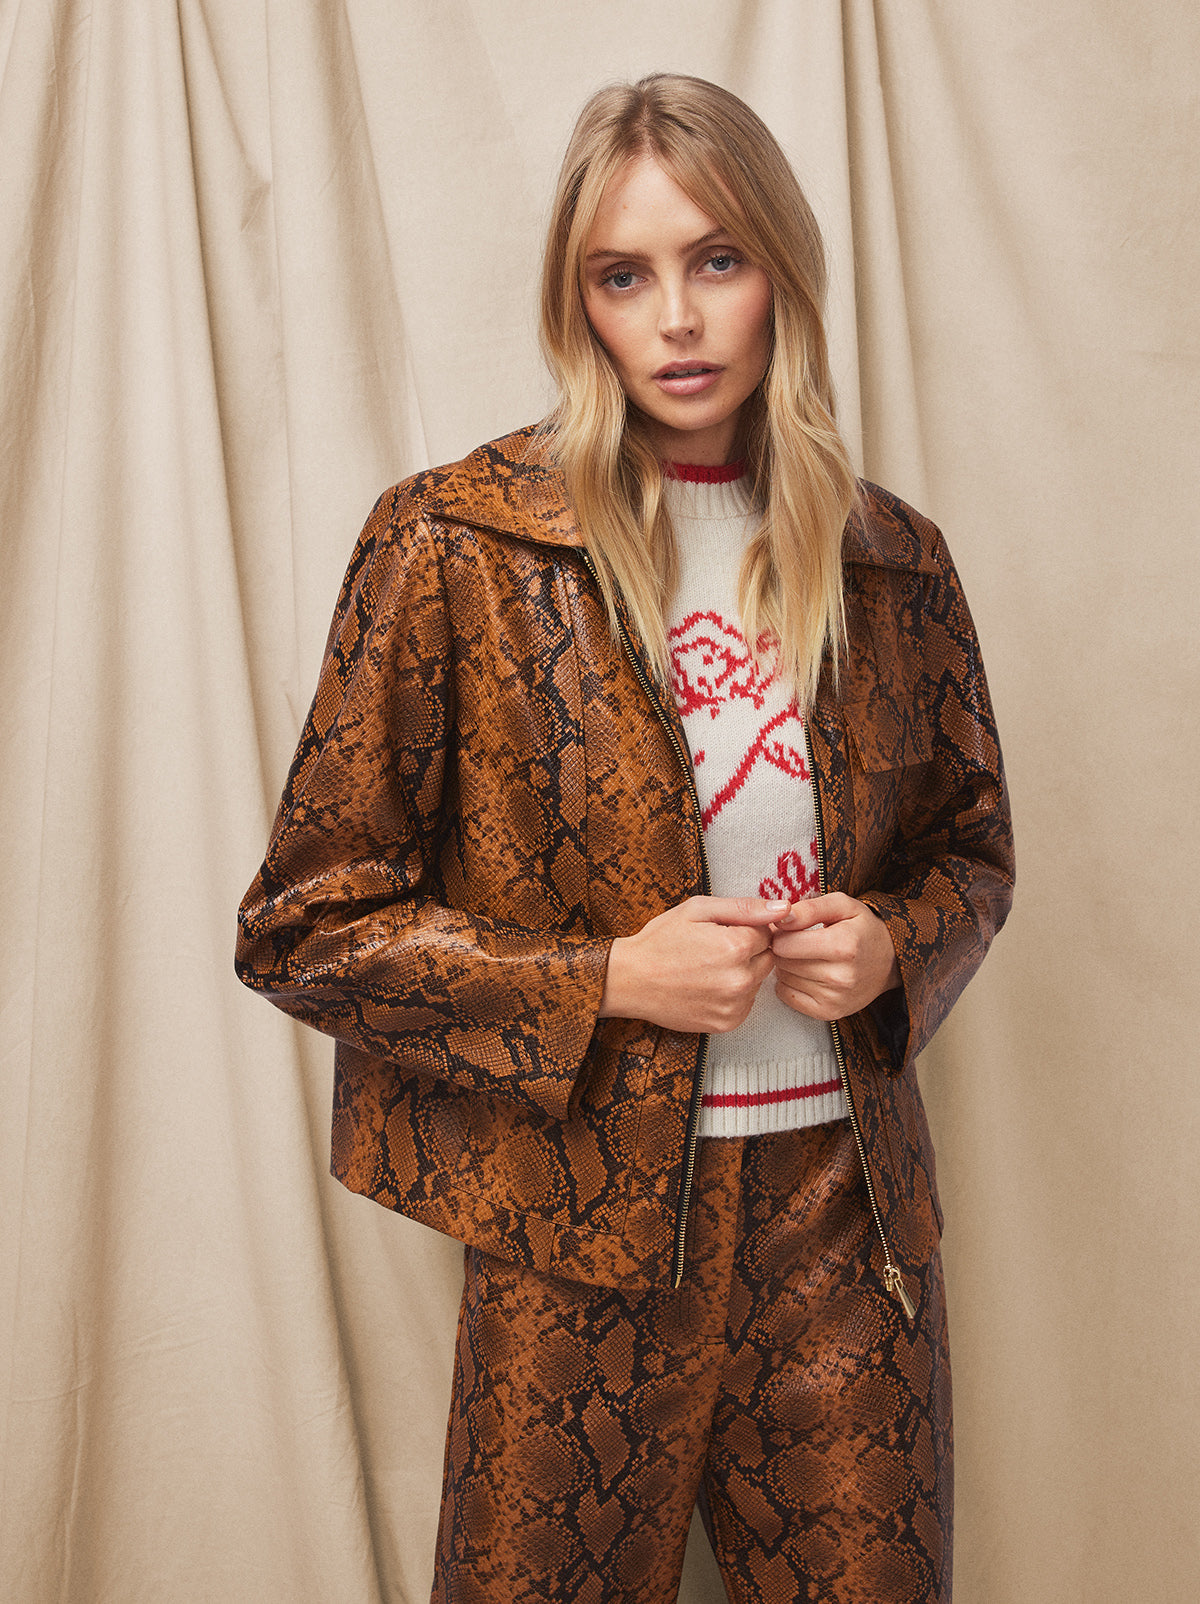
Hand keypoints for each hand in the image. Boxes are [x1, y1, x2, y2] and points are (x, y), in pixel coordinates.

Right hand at [599, 896, 785, 1032]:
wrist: (629, 980)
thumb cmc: (660, 941)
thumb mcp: (698, 910)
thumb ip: (745, 908)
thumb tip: (784, 908)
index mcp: (736, 946)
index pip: (768, 933)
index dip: (746, 929)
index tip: (721, 931)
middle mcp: (740, 979)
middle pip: (767, 958)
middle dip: (748, 951)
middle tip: (713, 949)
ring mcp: (734, 1005)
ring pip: (757, 981)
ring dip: (742, 973)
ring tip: (707, 968)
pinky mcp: (726, 1023)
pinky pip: (745, 1003)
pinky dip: (732, 994)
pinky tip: (707, 985)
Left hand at [769, 893, 899, 1020]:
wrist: (891, 961)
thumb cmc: (863, 929)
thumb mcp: (842, 906)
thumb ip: (810, 908)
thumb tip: (780, 918)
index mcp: (843, 945)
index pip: (784, 944)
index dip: (782, 932)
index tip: (791, 929)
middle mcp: (840, 976)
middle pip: (782, 961)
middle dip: (784, 948)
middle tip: (800, 942)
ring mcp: (835, 998)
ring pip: (783, 978)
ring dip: (788, 966)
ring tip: (808, 957)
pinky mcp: (829, 1012)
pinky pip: (786, 996)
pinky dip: (790, 984)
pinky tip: (806, 974)